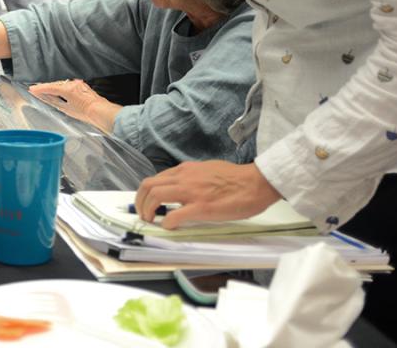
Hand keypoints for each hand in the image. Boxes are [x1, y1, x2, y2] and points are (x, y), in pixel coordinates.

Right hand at [28, 79, 119, 132]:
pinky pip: (67, 85)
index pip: (50, 87)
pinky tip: (57, 91)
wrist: (100, 111)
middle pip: (55, 84)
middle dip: (45, 87)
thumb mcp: (66, 109)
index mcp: (68, 89)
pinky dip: (60, 87)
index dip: (40, 89)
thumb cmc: (85, 112)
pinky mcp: (81, 85)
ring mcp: (78, 83)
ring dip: (53, 87)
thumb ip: (54, 101)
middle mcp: (72, 83)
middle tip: (36, 90)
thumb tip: (45, 97)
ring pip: (61, 84)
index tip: (32, 89)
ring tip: (44, 91)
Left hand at [133, 161, 281, 229]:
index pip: (155, 179)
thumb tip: (181, 188)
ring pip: (155, 196)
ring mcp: (191, 192)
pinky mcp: (201, 207)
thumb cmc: (236, 178)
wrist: (256, 182)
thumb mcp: (207, 170)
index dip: (146, 194)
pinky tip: (169, 227)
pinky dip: (166, 223)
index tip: (146, 204)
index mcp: (185, 170)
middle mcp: (184, 178)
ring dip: (148, 210)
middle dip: (140, 202)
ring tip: (151, 221)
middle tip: (144, 215)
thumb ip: (191, 177)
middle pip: (148, 186)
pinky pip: (174, 215)